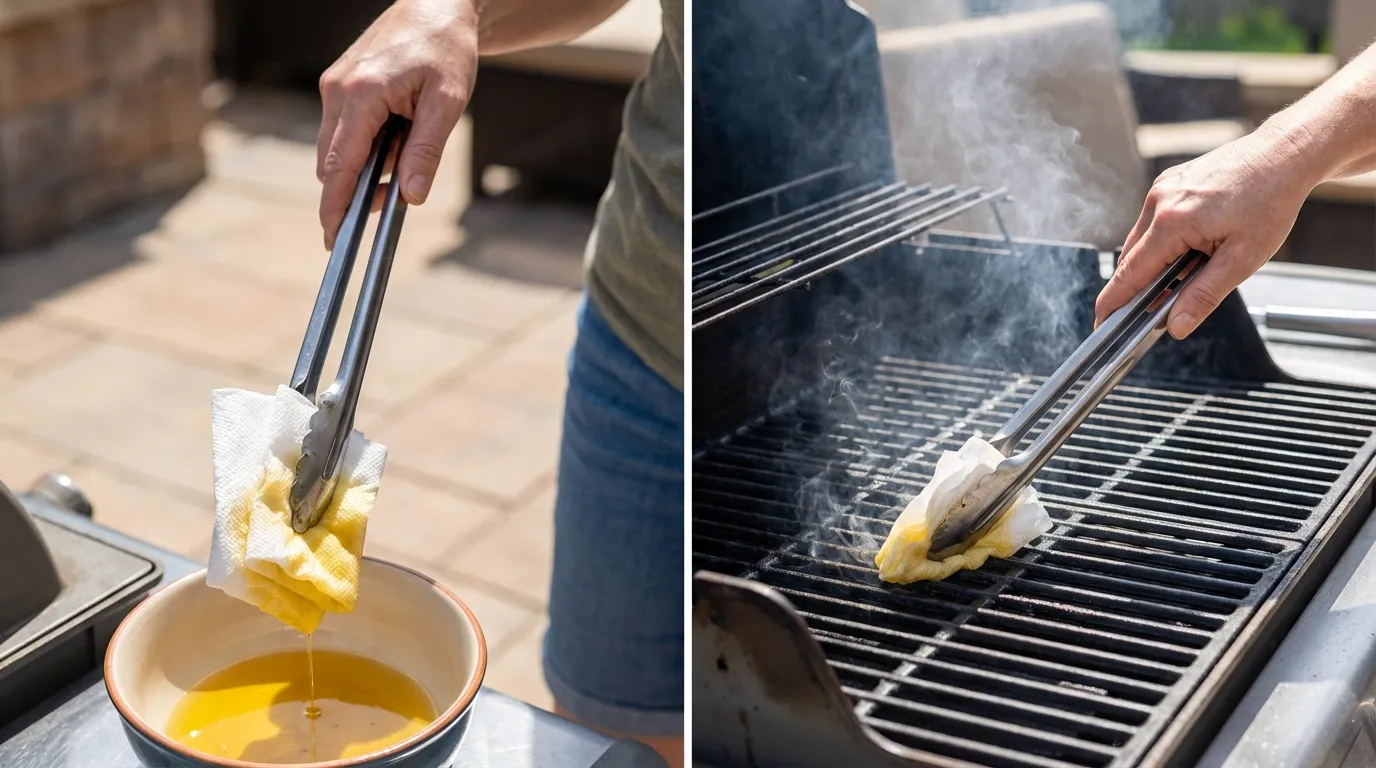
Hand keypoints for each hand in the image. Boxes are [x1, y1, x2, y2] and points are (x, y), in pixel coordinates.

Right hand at [317, 0, 478, 247]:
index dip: (335, 208)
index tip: (334, 239)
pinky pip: (342, 131)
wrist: (437, 6)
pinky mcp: (340, 85)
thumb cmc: (446, 49)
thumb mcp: (447, 103)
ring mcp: (334, 87)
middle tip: (388, 207)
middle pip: (332, 164)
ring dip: (362, 170)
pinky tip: (392, 145)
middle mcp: (338, 91)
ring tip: (401, 166)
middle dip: (354, 193)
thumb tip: (411, 196)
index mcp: (362, 95)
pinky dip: (363, 149)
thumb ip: (427, 151)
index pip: (339, 167)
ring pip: (336, 150)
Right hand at [1095, 125, 1316, 338]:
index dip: (1114, 301)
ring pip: (1142, 238)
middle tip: (1153, 309)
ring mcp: (1162, 188)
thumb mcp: (1242, 259)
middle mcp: (1159, 202)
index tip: (1101, 322)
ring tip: (1185, 274)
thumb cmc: (1270, 201)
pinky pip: (1153, 219)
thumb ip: (1204, 295)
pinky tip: (1189, 247)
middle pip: (1131, 257)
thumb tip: (1176, 326)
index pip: (1130, 273)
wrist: (1284, 154)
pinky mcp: (1170, 181)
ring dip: (1153, 261)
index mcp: (1172, 223)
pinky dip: (1162, 240)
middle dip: (1137, 285)